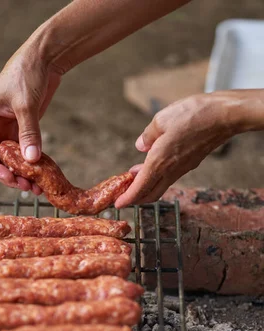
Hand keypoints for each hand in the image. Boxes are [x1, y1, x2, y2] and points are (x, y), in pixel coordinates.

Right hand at [0, 44, 60, 193]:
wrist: (44, 57)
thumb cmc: (27, 72)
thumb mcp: (26, 104)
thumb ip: (28, 132)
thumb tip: (31, 160)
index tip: (9, 178)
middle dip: (11, 175)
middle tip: (27, 187)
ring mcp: (8, 128)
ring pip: (12, 159)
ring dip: (23, 173)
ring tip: (37, 187)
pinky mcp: (23, 128)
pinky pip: (25, 152)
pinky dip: (32, 164)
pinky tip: (42, 175)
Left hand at [115, 92, 244, 206]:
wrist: (225, 116)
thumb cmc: (194, 115)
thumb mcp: (161, 119)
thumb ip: (148, 135)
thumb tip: (141, 146)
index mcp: (159, 162)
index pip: (139, 189)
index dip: (127, 199)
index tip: (118, 204)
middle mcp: (171, 171)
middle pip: (150, 194)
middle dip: (135, 199)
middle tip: (124, 195)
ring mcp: (182, 169)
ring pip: (160, 186)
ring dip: (146, 186)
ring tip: (134, 177)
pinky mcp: (190, 163)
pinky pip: (169, 177)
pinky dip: (157, 177)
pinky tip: (152, 165)